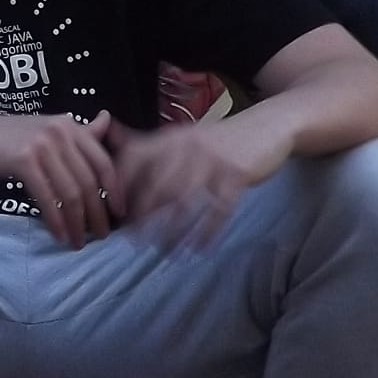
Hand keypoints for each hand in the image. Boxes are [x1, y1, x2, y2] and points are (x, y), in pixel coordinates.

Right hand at [0, 110, 116, 248]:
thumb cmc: (2, 137)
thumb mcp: (43, 129)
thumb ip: (76, 132)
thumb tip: (107, 120)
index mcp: (68, 124)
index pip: (103, 162)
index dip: (115, 191)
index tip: (119, 214)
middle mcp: (60, 131)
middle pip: (89, 181)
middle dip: (98, 213)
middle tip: (101, 236)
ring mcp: (41, 145)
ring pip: (71, 193)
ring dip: (78, 222)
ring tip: (79, 241)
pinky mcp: (23, 161)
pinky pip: (48, 198)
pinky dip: (56, 220)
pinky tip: (59, 234)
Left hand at [103, 120, 280, 249]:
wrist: (266, 126)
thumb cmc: (218, 140)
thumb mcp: (181, 137)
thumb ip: (148, 144)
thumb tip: (110, 137)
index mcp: (167, 138)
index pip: (133, 158)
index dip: (119, 184)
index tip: (112, 211)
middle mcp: (185, 148)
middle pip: (156, 185)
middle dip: (142, 215)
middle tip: (133, 242)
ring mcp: (211, 161)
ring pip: (185, 201)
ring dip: (173, 230)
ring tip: (165, 251)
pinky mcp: (237, 174)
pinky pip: (219, 208)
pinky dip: (208, 231)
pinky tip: (200, 249)